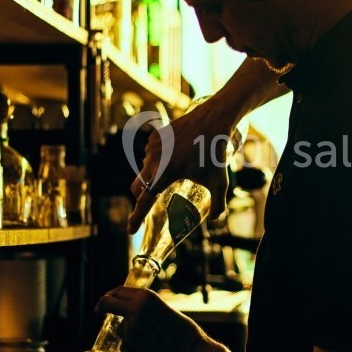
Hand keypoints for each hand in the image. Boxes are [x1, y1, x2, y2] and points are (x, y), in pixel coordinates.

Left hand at [97, 286, 210, 351]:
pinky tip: (150, 351)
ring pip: (118, 330)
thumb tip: (127, 311)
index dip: (109, 298)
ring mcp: (131, 326)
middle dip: (100, 310)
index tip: (107, 305)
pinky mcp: (130, 344)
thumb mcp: (163, 309)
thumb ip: (144, 308)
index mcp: (146, 296)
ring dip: (127, 336)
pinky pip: (124, 346)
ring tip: (149, 342)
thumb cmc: (182, 333)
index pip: (118, 291)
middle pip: (106, 303)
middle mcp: (136, 307)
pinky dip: (132, 350)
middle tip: (101, 317)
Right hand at [128, 102, 235, 231]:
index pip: (145, 201)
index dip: (137, 217)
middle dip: (142, 198)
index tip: (131, 230)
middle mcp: (154, 160)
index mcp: (165, 173)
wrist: (212, 121)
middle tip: (152, 202)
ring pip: (144, 170)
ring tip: (174, 173)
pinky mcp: (154, 137)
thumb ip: (218, 206)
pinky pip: (150, 155)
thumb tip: (214, 218)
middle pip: (138, 187)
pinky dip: (156, 161)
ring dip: (152, 177)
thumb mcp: (220, 182)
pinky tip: (173, 157)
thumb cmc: (215, 153)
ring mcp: (151, 147)